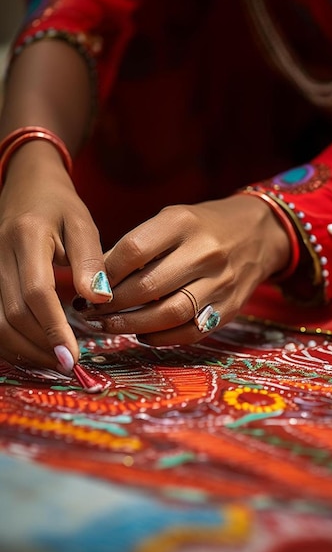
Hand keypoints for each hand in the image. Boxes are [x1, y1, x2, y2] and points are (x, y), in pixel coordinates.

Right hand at [0, 142, 110, 372]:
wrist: (26, 186)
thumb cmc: (59, 205)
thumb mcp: (82, 224)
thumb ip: (91, 261)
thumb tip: (101, 300)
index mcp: (26, 238)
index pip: (35, 293)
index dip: (53, 328)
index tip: (73, 356)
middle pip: (11, 315)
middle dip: (40, 346)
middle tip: (69, 366)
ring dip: (25, 349)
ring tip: (56, 362)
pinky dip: (13, 341)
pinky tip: (37, 349)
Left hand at [79, 195, 289, 344]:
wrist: (258, 234)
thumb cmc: (204, 226)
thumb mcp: (172, 220)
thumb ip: (138, 245)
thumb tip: (97, 279)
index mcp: (184, 222)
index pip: (133, 250)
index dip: (105, 273)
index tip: (91, 285)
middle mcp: (205, 252)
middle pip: (148, 287)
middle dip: (111, 304)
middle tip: (91, 311)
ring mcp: (221, 282)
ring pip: (168, 314)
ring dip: (131, 325)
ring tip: (109, 325)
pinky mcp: (230, 308)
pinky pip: (190, 332)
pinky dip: (161, 338)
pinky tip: (142, 333)